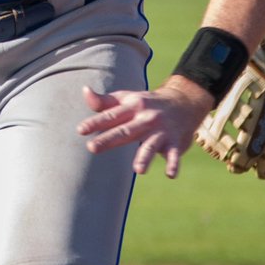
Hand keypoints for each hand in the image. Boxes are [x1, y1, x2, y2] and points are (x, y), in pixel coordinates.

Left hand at [78, 79, 212, 176]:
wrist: (183, 101)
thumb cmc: (147, 103)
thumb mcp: (126, 98)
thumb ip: (104, 101)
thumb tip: (85, 90)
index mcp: (132, 107)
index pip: (111, 115)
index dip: (95, 122)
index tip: (80, 130)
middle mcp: (145, 118)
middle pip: (125, 130)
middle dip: (109, 139)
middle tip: (92, 148)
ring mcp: (161, 130)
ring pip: (151, 145)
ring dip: (145, 156)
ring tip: (138, 170)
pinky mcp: (175, 142)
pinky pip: (174, 154)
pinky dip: (173, 163)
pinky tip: (170, 174)